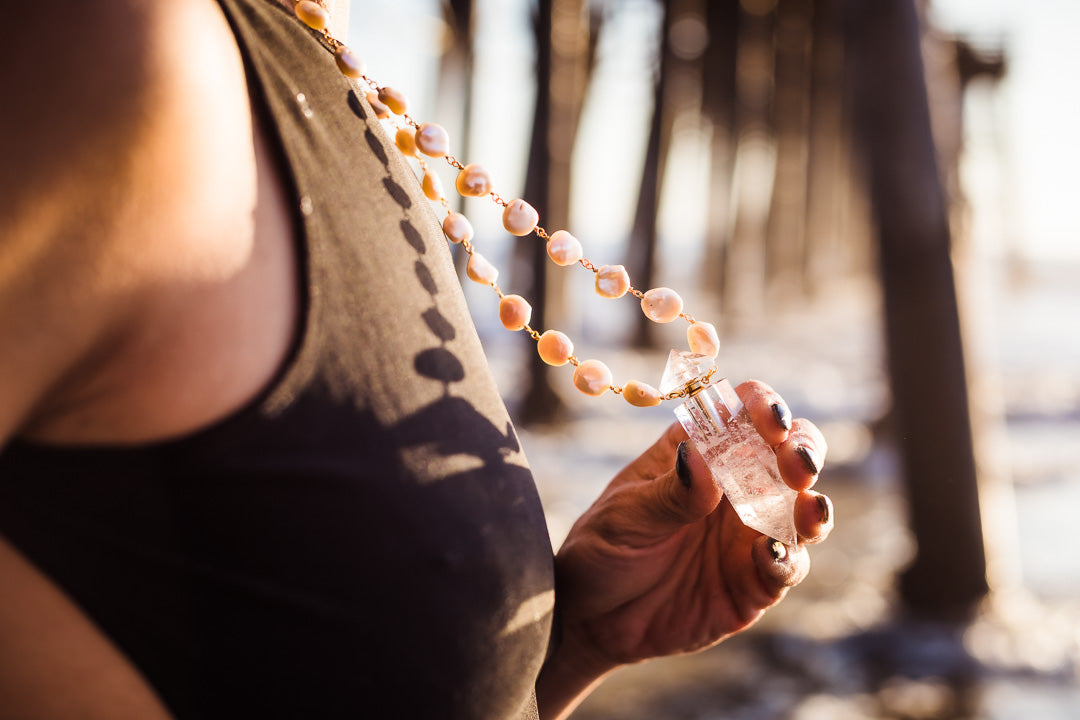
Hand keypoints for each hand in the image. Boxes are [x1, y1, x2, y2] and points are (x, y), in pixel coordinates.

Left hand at [536, 381, 830, 718]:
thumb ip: (670, 492)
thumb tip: (699, 455)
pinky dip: (789, 558)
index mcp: (700, 451)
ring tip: (808, 506)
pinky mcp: (756, 581)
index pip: (743, 413)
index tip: (767, 418)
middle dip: (802, 450)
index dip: (763, 407)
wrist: (593, 618)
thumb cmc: (603, 549)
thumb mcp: (626, 516)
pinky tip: (772, 555)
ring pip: (803, 509)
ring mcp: (750, 533)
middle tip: (797, 464)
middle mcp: (735, 486)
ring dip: (812, 505)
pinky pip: (788, 566)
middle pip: (789, 453)